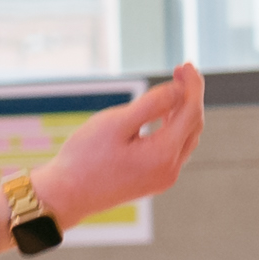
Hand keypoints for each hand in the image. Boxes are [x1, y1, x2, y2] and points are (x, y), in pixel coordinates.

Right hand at [27, 62, 206, 225]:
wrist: (65, 195)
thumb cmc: (85, 157)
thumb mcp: (116, 123)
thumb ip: (151, 105)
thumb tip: (178, 90)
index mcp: (163, 155)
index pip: (191, 113)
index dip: (192, 86)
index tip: (185, 64)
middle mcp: (169, 170)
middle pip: (193, 125)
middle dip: (190, 96)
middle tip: (181, 71)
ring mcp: (163, 179)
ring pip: (185, 138)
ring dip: (183, 112)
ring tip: (174, 88)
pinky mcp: (153, 181)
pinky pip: (173, 150)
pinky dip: (173, 128)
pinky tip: (162, 114)